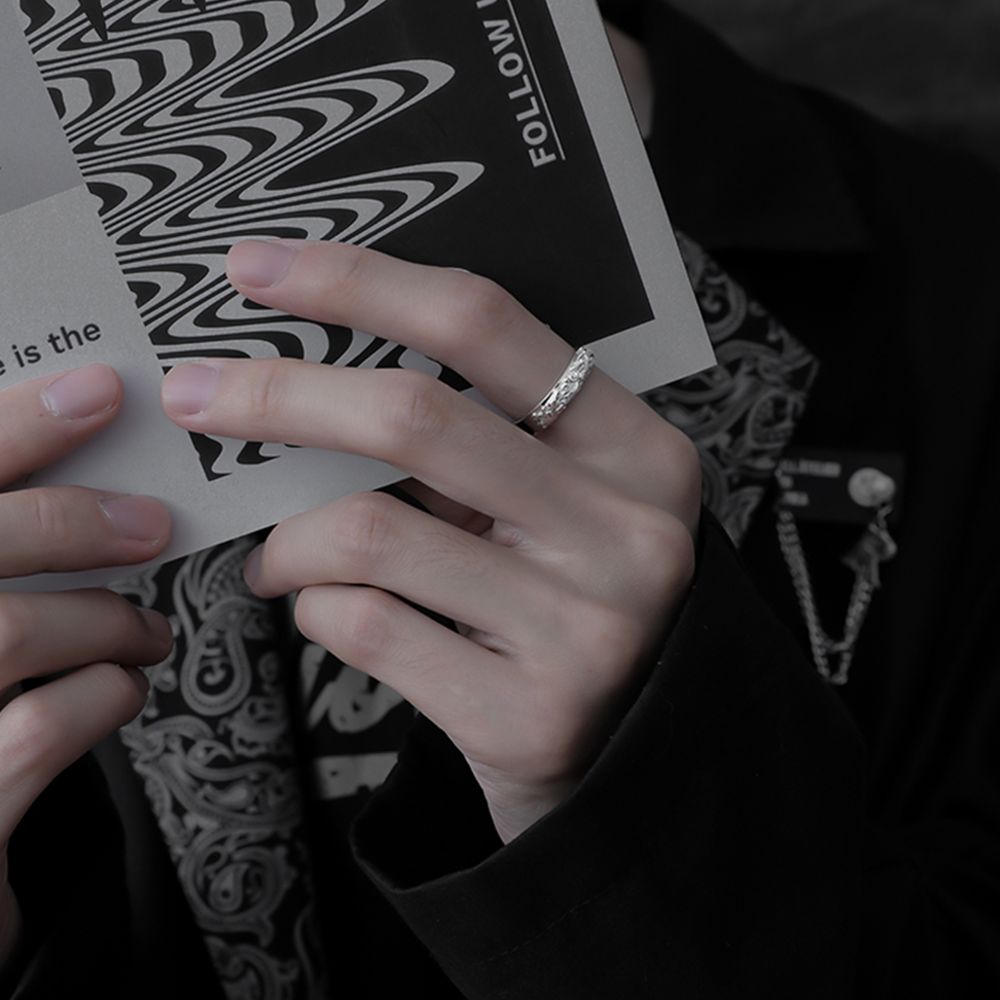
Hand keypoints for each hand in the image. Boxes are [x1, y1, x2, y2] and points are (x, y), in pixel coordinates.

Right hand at [0, 365, 171, 969]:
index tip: (100, 388)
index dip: (14, 423)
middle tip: (153, 524)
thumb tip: (80, 458)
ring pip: (7, 635)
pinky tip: (121, 688)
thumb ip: (10, 547)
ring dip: (105, 618)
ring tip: (144, 630)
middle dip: (71, 521)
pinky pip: (37, 734)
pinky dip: (103, 695)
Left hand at [161, 241, 699, 843]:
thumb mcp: (558, 504)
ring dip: (289, 541)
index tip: (257, 271)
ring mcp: (583, 628)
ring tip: (272, 556)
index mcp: (637, 450)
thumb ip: (476, 444)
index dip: (360, 284)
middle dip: (278, 396)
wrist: (627, 755)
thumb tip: (313, 375)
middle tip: (193, 398)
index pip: (486, 326)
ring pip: (368, 534)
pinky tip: (322, 612)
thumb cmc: (567, 603)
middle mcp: (625, 530)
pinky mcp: (526, 715)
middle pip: (414, 417)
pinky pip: (365, 627)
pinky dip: (315, 608)